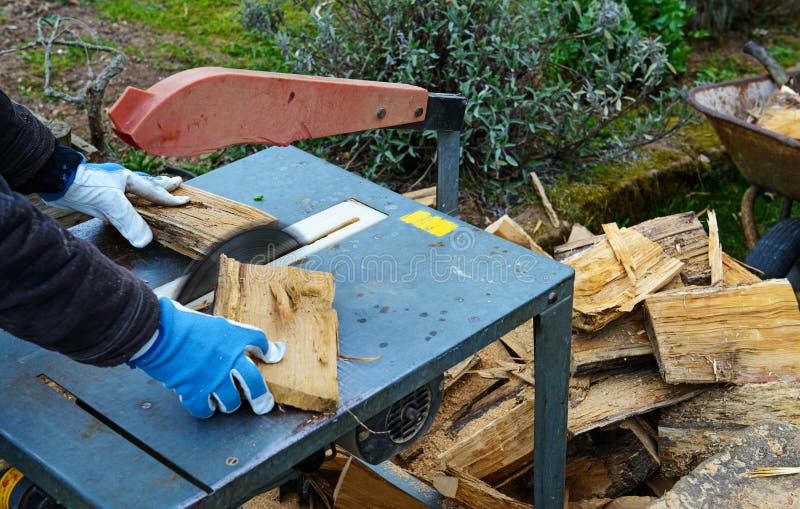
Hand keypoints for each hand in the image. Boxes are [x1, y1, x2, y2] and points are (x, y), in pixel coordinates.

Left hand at [42, 161, 188, 247]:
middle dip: (163, 184)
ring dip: (148, 190)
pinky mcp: (101, 197)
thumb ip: (129, 222)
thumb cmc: (84, 186)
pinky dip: (131, 201)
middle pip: (148, 183)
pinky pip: (123, 199)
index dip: (170, 199)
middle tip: (177, 183)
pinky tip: (128, 204)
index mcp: (128, 179)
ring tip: (157, 189)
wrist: (57, 181)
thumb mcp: (110, 204)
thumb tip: (145, 241)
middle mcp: (121, 181)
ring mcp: (111, 187)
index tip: (185, 201)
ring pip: (135, 190)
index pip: (154, 192)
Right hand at [129, 298, 285, 417]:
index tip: (273, 355)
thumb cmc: (178, 321)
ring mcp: (212, 378)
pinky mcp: (194, 391)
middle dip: (261, 396)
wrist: (157, 332)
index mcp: (233, 337)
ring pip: (231, 401)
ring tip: (227, 402)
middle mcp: (228, 359)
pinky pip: (205, 409)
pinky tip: (206, 406)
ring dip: (230, 403)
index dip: (269, 349)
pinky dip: (206, 410)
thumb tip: (228, 339)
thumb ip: (224, 333)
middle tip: (264, 404)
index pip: (259, 341)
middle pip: (254, 381)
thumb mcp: (210, 321)